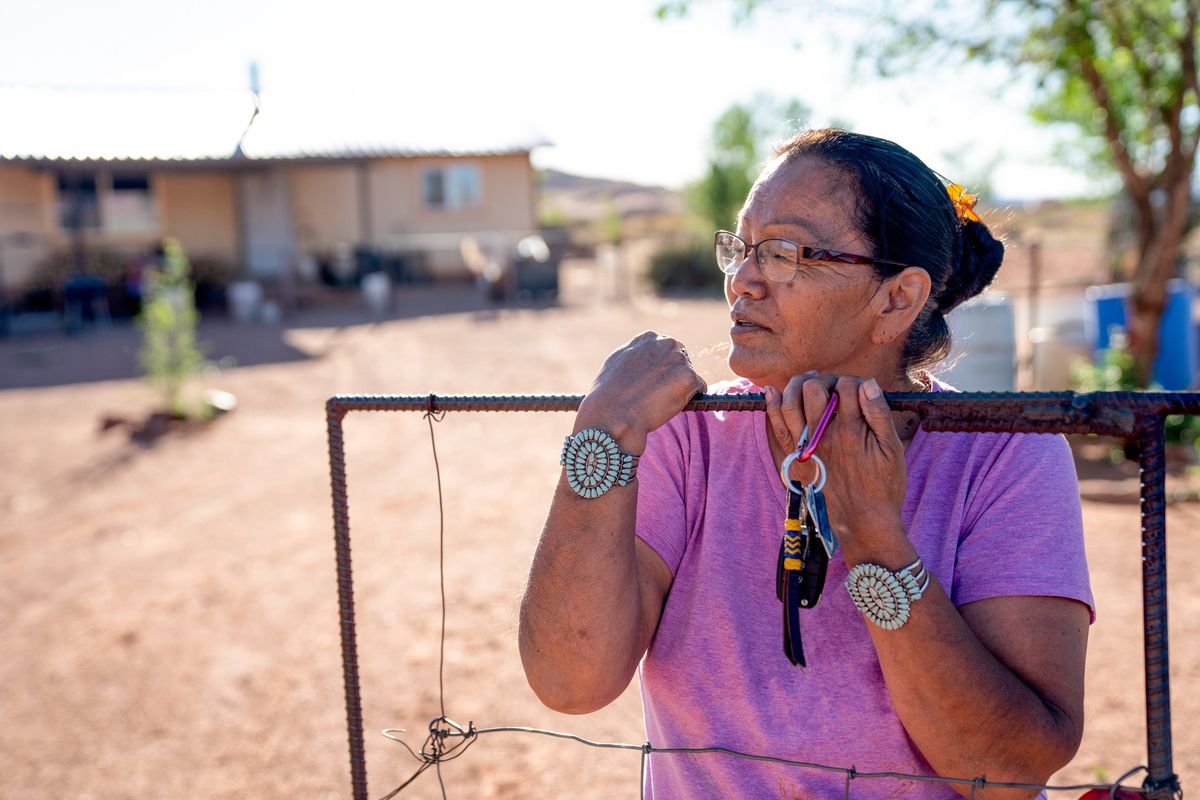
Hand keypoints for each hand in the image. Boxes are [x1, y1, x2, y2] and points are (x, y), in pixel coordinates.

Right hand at [576, 331, 706, 454]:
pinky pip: (699, 388)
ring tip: (659, 402)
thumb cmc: (608, 394)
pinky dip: (690, 399)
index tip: (653, 381)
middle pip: (681, 360)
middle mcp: (665, 343)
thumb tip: (646, 356)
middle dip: (674, 376)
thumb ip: (636, 353)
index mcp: (648, 338)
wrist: (612, 414)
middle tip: (659, 394)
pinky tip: (670, 406)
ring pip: (689, 375)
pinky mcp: (689, 378)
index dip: (661, 368)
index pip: (666, 349)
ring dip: (681, 388)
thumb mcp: (617, 361)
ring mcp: (679, 360)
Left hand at [765, 373, 906, 554]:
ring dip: (798, 386)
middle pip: (815, 388)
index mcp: (851, 430)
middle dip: (825, 380)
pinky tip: (773, 392)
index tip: (860, 392)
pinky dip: (772, 406)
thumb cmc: (884, 487)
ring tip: (808, 383)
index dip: (855, 383)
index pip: (847, 386)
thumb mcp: (893, 450)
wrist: (864, 523)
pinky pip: (776, 427)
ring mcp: (806, 447)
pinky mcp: (794, 459)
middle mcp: (824, 435)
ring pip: (790, 402)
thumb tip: (868, 385)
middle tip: (833, 387)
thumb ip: (879, 415)